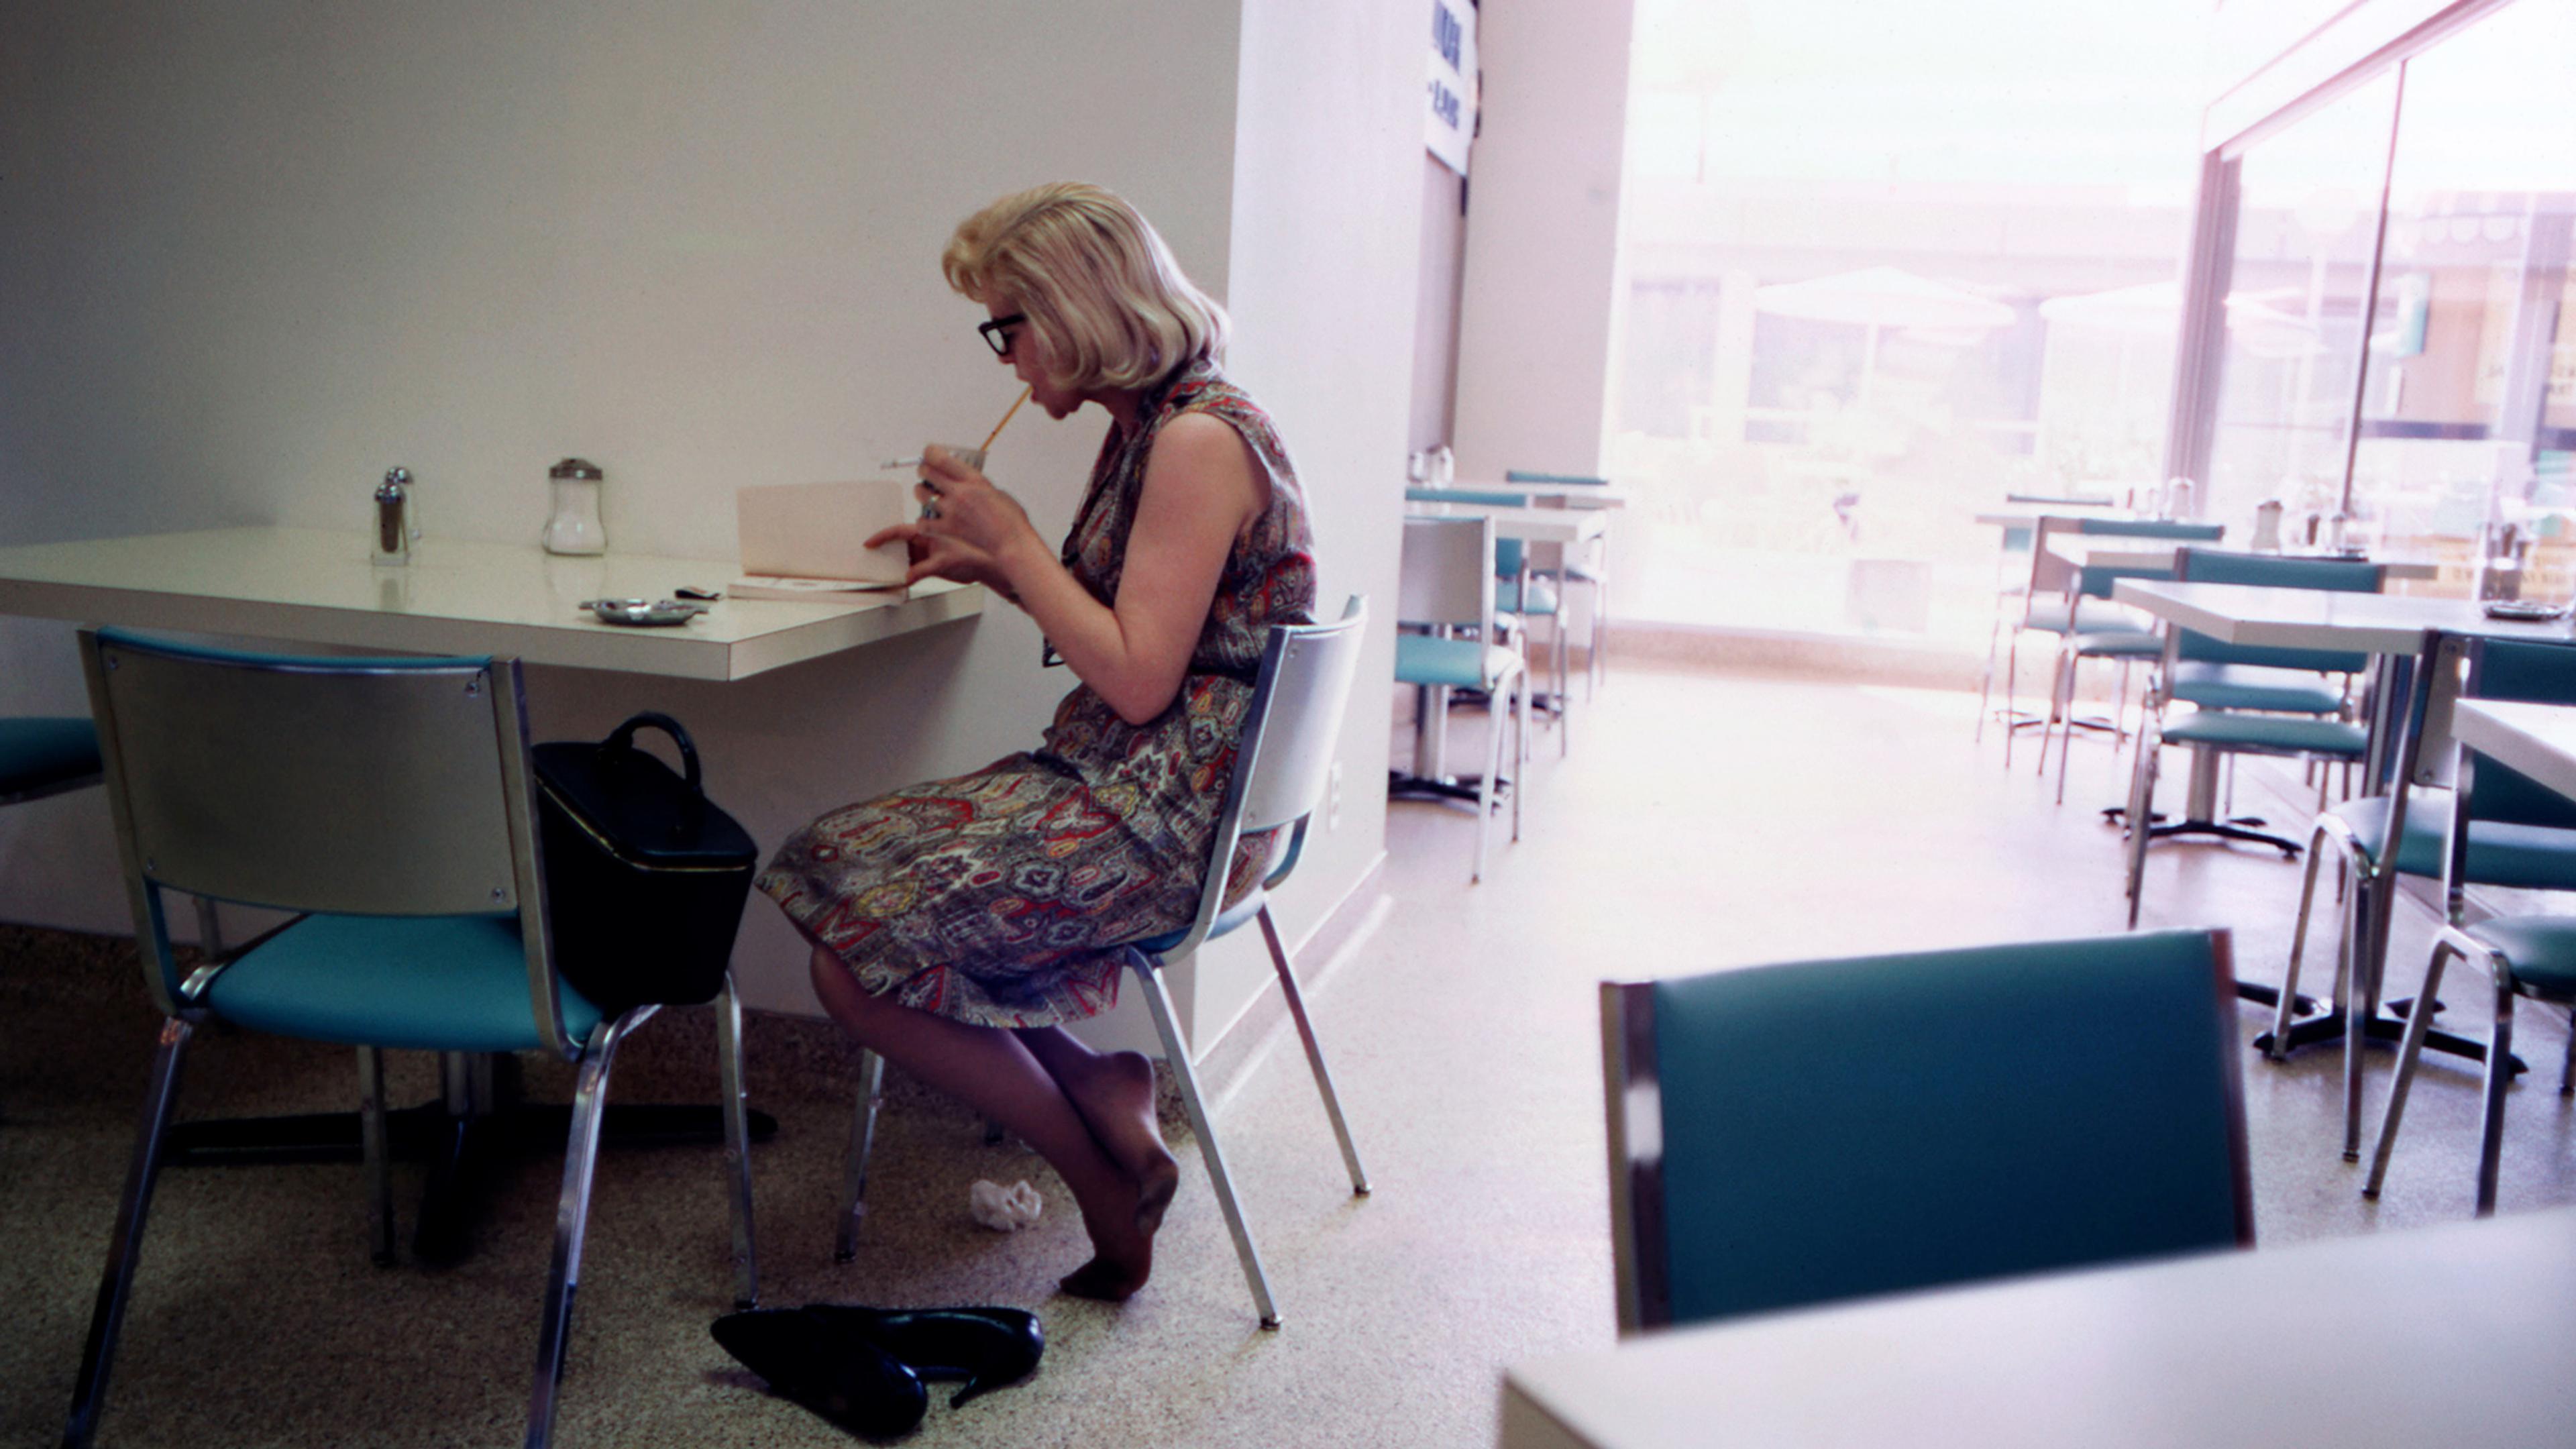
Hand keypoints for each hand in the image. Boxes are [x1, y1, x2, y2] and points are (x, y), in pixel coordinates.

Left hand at [863, 447, 1042, 590]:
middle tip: (928, 475)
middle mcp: (959, 492)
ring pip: (921, 494)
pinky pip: (923, 523)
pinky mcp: (949, 529)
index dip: (929, 453)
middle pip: (926, 472)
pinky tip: (930, 521)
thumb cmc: (1010, 517)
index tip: (929, 455)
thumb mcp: (994, 490)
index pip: (939, 457)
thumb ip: (974, 483)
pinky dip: (923, 522)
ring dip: (922, 493)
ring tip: (929, 496)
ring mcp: (952, 511)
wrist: (1012, 542)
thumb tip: (959, 478)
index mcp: (973, 478)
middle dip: (924, 471)